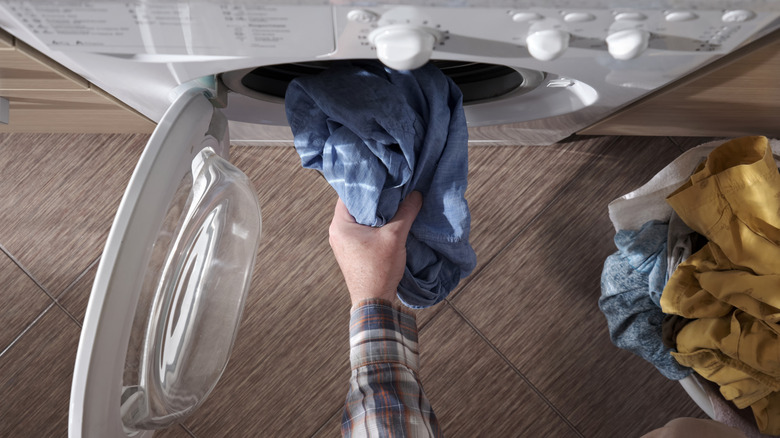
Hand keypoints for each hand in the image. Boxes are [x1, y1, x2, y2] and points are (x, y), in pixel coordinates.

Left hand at [328, 191, 422, 307]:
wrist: (374, 302)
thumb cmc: (379, 270)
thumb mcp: (395, 237)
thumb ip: (406, 212)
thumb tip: (416, 194)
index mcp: (340, 225)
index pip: (350, 194)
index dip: (367, 184)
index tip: (383, 176)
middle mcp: (338, 232)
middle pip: (356, 205)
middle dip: (375, 198)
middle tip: (393, 186)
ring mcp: (344, 242)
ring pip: (361, 218)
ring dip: (377, 212)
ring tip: (395, 202)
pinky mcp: (353, 251)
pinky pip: (364, 230)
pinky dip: (376, 224)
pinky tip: (392, 221)